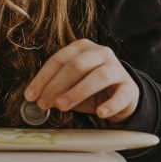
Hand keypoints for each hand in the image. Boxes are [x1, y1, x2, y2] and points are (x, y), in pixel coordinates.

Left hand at [25, 39, 139, 123]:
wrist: (122, 96)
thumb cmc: (91, 89)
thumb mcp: (71, 86)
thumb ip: (55, 90)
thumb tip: (36, 99)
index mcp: (82, 48)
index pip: (59, 59)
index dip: (43, 78)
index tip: (30, 96)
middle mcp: (101, 53)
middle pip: (77, 65)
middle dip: (57, 85)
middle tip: (44, 103)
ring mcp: (117, 69)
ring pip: (98, 77)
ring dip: (77, 92)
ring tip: (62, 107)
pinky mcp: (130, 88)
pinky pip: (120, 95)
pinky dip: (110, 105)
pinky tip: (100, 113)